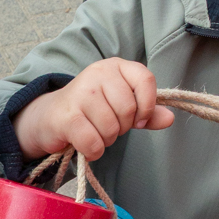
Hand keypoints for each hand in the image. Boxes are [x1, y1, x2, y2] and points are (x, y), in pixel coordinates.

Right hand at [12, 60, 173, 162]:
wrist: (49, 117)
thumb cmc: (90, 111)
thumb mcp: (120, 107)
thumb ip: (146, 112)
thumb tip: (170, 119)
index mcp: (115, 66)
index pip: (145, 80)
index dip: (148, 105)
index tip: (140, 120)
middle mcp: (98, 73)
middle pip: (128, 109)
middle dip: (122, 128)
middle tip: (108, 128)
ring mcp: (81, 93)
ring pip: (111, 128)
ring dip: (106, 141)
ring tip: (94, 134)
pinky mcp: (68, 116)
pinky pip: (94, 142)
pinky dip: (93, 152)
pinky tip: (86, 146)